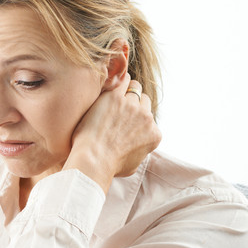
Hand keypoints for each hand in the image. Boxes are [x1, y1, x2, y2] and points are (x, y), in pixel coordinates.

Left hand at [65, 75, 160, 191]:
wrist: (94, 159)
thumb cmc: (108, 167)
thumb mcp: (132, 166)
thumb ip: (138, 153)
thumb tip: (135, 152)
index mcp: (154, 134)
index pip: (149, 118)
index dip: (136, 117)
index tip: (124, 119)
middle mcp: (147, 118)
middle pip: (144, 101)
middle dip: (134, 102)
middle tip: (118, 105)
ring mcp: (132, 106)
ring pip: (135, 88)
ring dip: (126, 90)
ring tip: (113, 93)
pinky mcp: (115, 97)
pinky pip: (123, 81)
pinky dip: (119, 81)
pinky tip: (110, 84)